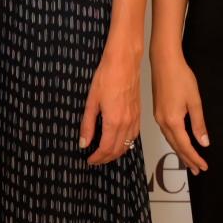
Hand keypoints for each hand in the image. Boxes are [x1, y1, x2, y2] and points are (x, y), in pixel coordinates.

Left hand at [79, 48, 142, 166]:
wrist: (124, 62)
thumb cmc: (106, 77)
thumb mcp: (92, 101)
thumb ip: (87, 124)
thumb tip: (84, 143)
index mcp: (113, 122)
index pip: (106, 149)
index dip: (97, 158)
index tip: (89, 160)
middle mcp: (126, 124)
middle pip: (117, 150)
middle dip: (106, 158)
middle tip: (95, 159)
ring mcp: (134, 119)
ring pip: (127, 145)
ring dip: (116, 153)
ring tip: (105, 154)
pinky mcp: (138, 114)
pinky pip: (134, 136)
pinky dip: (126, 144)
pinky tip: (120, 142)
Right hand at [150, 50, 209, 174]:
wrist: (164, 61)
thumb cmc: (180, 77)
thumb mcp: (194, 101)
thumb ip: (199, 124)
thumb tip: (203, 142)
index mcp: (172, 120)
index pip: (185, 146)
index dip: (195, 158)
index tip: (203, 167)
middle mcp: (163, 121)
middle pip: (175, 146)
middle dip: (187, 159)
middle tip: (197, 170)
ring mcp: (158, 116)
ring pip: (170, 140)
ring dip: (180, 151)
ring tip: (189, 160)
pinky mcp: (157, 110)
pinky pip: (166, 132)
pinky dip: (174, 141)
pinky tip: (178, 142)